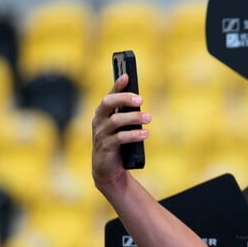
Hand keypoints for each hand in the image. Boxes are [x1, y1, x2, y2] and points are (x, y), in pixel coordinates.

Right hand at [91, 74, 150, 193]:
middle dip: (124, 99)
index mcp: (103, 114)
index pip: (109, 96)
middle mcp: (99, 121)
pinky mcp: (106, 148)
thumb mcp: (122, 128)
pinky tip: (145, 134)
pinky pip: (119, 138)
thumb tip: (140, 102)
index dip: (117, 86)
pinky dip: (133, 135)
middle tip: (140, 99)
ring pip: (116, 120)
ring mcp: (101, 134)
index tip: (127, 76)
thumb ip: (127, 115)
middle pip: (108, 103)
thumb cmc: (117, 145)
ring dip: (134, 118)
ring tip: (148, 118)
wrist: (108, 170)